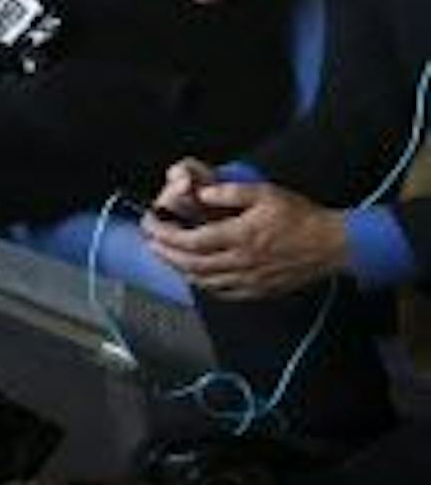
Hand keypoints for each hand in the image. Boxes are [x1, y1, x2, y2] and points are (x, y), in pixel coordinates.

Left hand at [143, 177, 350, 300]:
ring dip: (179, 269)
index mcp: (239, 236)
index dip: (165, 235)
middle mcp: (240, 261)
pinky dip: (202, 284)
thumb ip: (229, 192)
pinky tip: (195, 275)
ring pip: (204, 280)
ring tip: (165, 257)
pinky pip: (223, 292)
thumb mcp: (265, 193)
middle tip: (150, 242)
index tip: (150, 225)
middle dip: (165, 253)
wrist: (333, 244)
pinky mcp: (259, 290)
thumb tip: (201, 193)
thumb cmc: (300, 216)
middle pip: (191, 264)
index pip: (190, 240)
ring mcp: (249, 279)